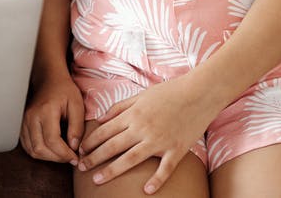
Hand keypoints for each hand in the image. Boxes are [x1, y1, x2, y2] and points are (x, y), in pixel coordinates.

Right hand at [20, 70, 84, 164]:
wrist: (48, 79)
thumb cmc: (64, 90)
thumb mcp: (77, 105)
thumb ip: (77, 127)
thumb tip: (73, 147)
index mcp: (45, 111)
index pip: (52, 141)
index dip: (64, 154)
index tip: (75, 158)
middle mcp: (31, 117)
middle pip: (40, 148)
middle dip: (57, 158)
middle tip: (70, 157)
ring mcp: (24, 122)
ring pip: (32, 150)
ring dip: (48, 157)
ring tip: (61, 154)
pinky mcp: (22, 125)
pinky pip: (28, 146)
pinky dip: (40, 152)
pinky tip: (51, 150)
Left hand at [77, 77, 217, 192]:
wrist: (200, 92)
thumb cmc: (170, 91)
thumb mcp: (141, 95)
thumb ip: (119, 107)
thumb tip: (99, 119)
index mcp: (133, 114)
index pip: (105, 131)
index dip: (90, 142)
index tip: (80, 151)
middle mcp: (143, 128)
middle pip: (113, 146)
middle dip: (94, 158)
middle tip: (80, 167)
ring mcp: (160, 140)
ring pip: (131, 159)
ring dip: (112, 170)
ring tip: (97, 180)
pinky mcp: (177, 149)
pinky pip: (165, 168)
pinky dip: (156, 180)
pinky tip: (146, 190)